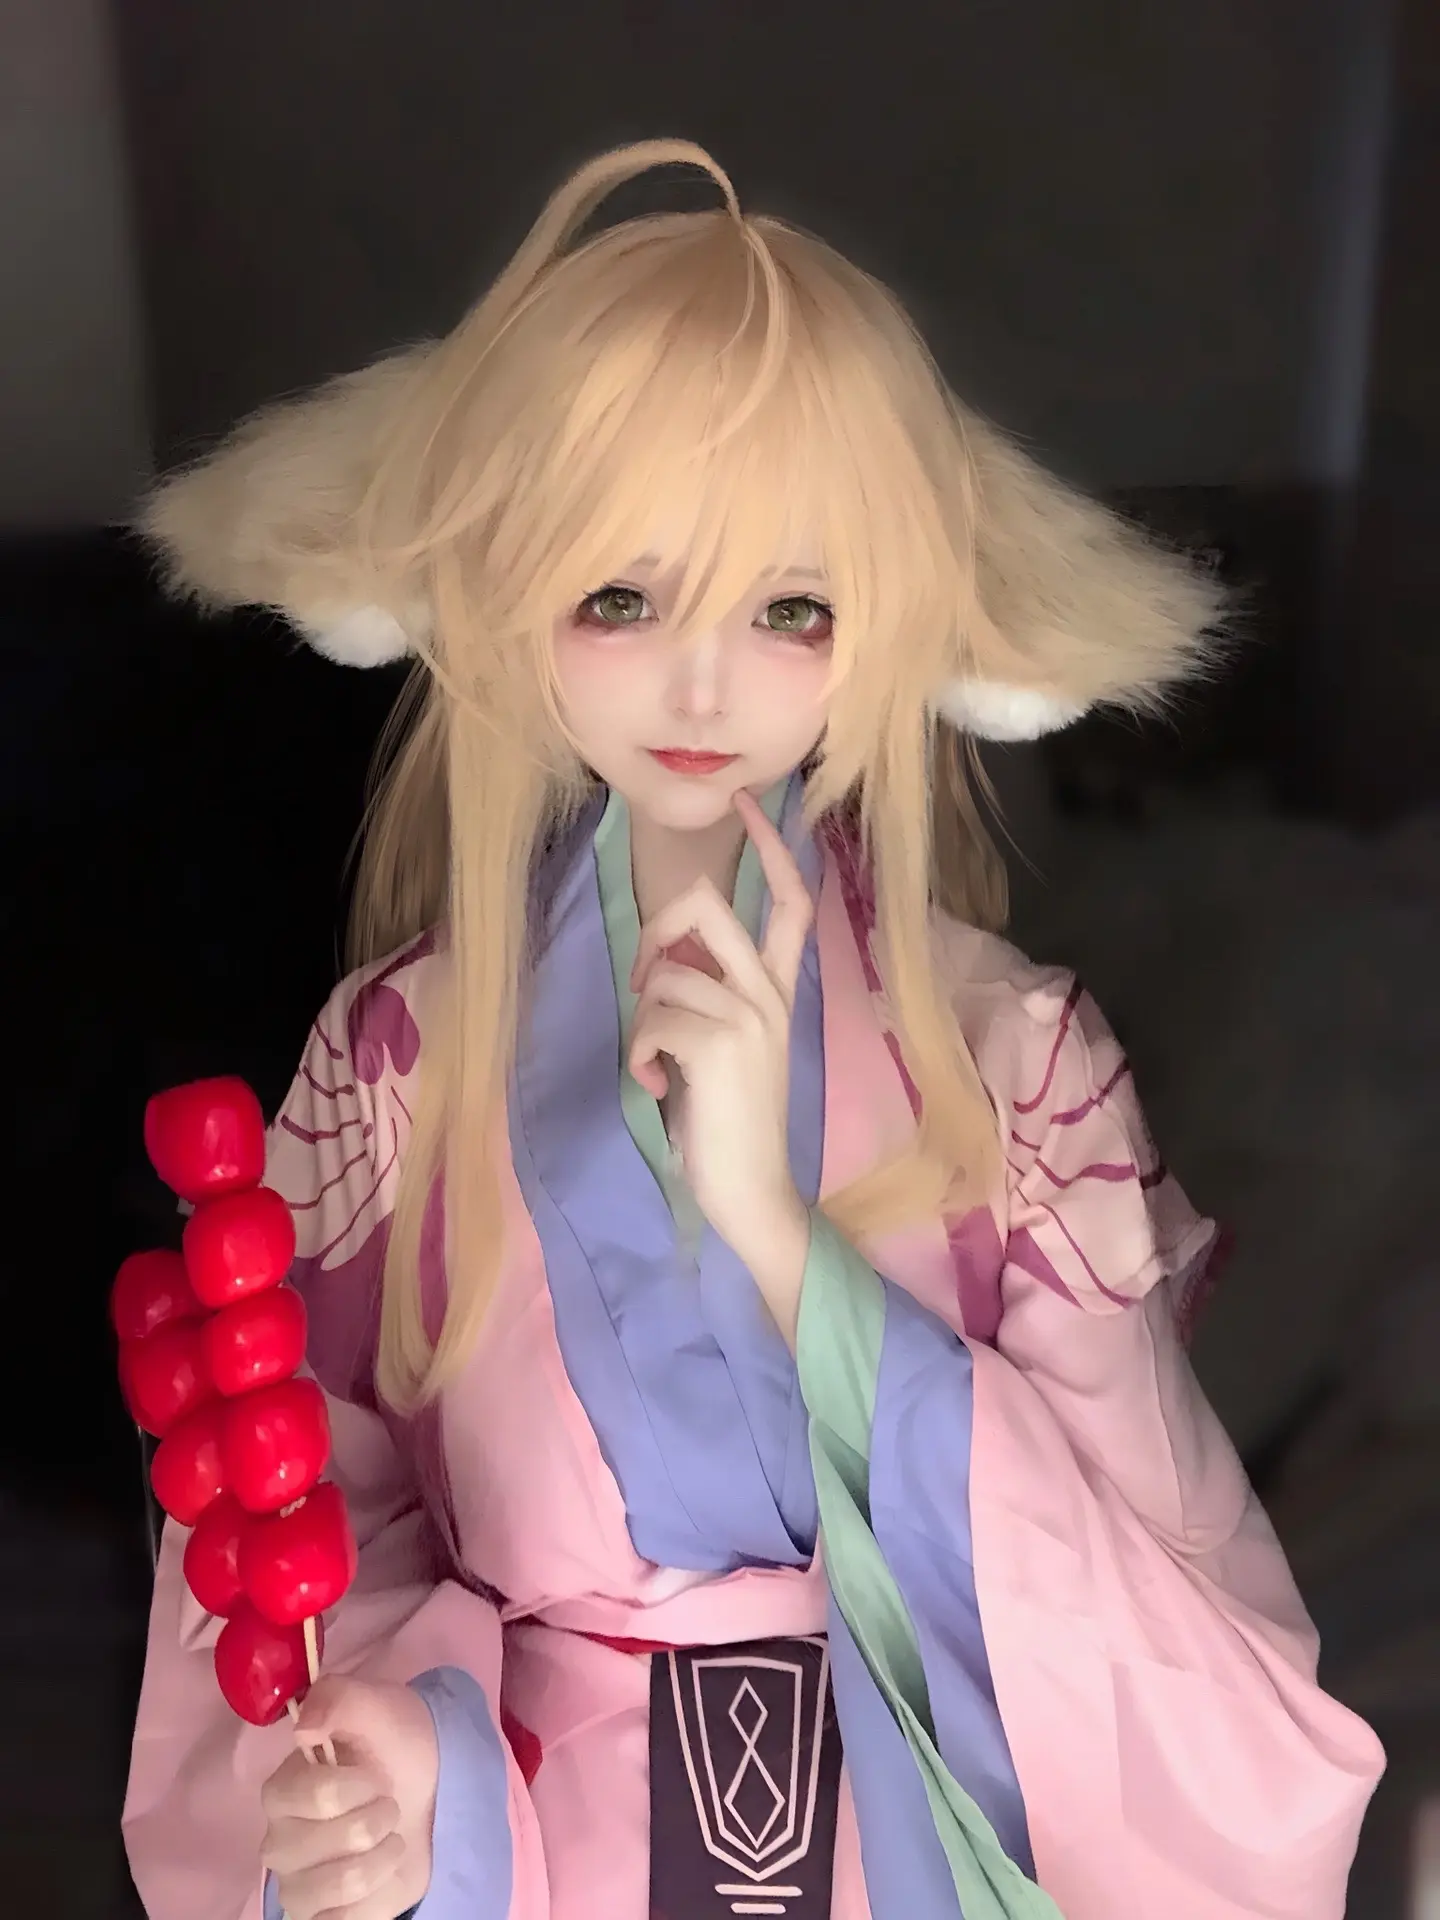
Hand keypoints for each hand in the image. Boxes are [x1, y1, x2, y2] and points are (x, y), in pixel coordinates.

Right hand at [260, 1674, 437, 1919]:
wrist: (426, 1787)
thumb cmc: (392, 1743)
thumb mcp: (376, 1704)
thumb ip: (338, 1698)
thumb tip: (304, 1727)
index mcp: (282, 1790)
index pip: (315, 1796)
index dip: (358, 1785)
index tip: (376, 1774)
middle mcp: (279, 1842)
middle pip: (324, 1845)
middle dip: (374, 1820)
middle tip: (388, 1804)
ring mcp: (298, 1886)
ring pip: (338, 1887)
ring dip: (382, 1857)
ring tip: (391, 1838)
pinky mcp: (323, 1917)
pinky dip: (378, 1895)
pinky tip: (383, 1872)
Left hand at [629, 789, 813, 1337]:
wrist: (752, 1192)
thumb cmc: (728, 1121)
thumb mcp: (726, 1044)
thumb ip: (711, 993)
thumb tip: (665, 957)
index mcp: (780, 990)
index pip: (789, 902)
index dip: (770, 849)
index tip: (751, 801)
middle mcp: (773, 994)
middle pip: (706, 906)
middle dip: (653, 932)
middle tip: (642, 982)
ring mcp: (751, 1018)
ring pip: (666, 972)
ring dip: (643, 1021)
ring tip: (658, 1067)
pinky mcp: (720, 1045)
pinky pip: (653, 1018)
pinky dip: (640, 1055)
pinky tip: (660, 1090)